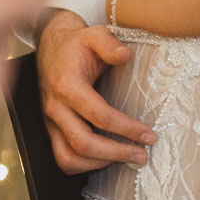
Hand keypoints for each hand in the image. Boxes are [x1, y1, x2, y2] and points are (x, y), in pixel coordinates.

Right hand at [35, 10, 157, 173]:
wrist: (51, 47)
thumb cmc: (77, 43)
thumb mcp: (94, 34)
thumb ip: (109, 44)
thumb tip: (126, 55)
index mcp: (67, 85)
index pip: (99, 115)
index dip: (126, 128)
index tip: (149, 134)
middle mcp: (55, 107)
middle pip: (83, 143)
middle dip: (116, 153)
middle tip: (142, 155)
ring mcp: (50, 121)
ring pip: (68, 157)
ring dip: (99, 164)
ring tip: (126, 159)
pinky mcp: (51, 129)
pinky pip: (63, 157)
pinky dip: (84, 165)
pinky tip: (107, 158)